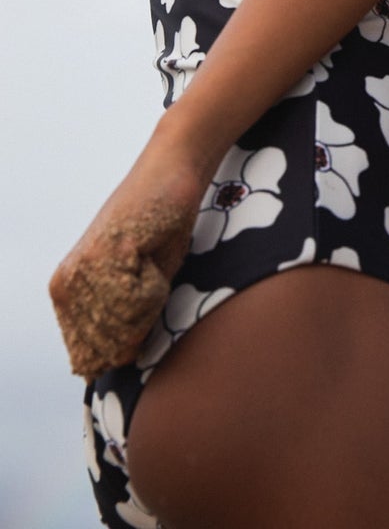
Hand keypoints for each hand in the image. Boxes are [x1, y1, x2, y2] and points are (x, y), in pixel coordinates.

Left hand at [49, 136, 204, 380]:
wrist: (170, 173)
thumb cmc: (158, 230)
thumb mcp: (136, 287)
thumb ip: (117, 327)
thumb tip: (106, 369)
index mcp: (65, 295)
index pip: (92, 359)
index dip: (128, 338)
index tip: (140, 290)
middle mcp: (66, 286)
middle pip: (110, 347)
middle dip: (140, 320)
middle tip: (147, 272)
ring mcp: (84, 271)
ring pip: (125, 327)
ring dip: (150, 301)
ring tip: (148, 259)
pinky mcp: (107, 255)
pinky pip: (139, 301)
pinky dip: (157, 284)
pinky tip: (151, 251)